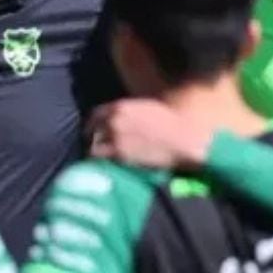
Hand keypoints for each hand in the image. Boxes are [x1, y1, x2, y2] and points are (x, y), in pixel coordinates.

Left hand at [88, 99, 212, 169]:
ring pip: (93, 147)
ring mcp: (115, 138)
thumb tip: (116, 122)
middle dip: (92, 138)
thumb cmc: (169, 122)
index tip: (93, 131)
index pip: (95, 114)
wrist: (180, 137)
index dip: (93, 124)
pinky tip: (105, 166)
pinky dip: (101, 162)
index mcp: (120, 107)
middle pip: (91, 131)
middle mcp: (113, 121)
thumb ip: (127, 113)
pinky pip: (102, 159)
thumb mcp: (144, 108)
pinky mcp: (120, 154)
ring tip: (100, 159)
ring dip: (95, 152)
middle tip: (96, 147)